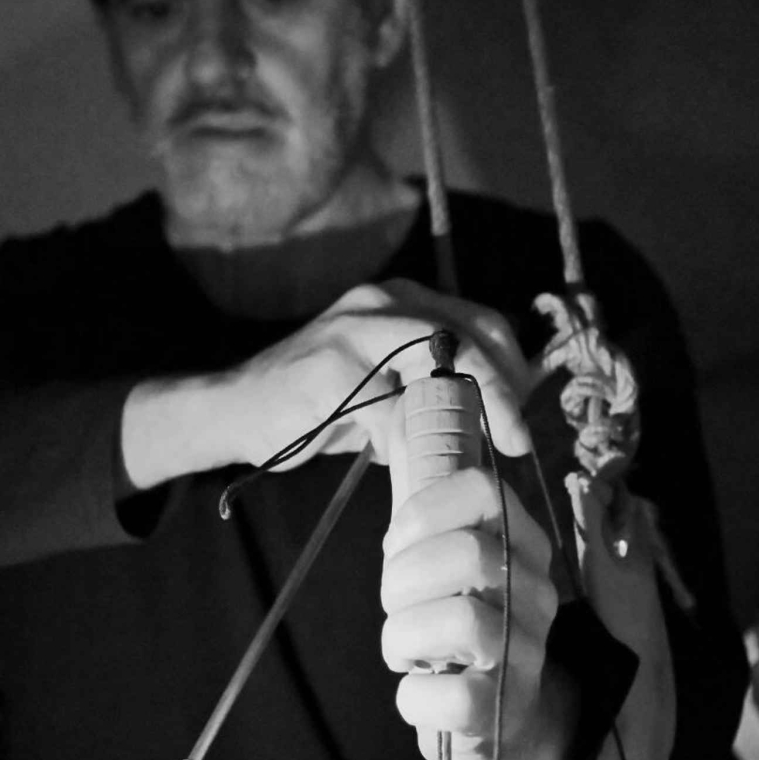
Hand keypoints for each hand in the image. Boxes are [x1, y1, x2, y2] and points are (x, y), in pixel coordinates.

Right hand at [121, 279, 532, 488]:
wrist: (235, 409)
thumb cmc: (321, 404)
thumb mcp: (388, 385)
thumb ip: (436, 387)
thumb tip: (502, 416)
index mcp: (404, 299)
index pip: (483, 323)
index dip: (513, 371)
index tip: (523, 419)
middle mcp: (382, 300)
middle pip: (469, 337)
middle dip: (501, 392)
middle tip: (516, 441)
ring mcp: (353, 329)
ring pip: (434, 367)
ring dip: (455, 418)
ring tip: (464, 455)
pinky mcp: (329, 367)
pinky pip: (388, 410)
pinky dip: (402, 443)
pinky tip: (396, 460)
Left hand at [379, 466, 571, 759]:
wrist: (503, 718)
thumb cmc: (457, 627)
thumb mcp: (450, 567)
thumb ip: (427, 527)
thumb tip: (396, 505)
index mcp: (523, 545)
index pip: (483, 490)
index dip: (423, 512)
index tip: (398, 546)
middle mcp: (536, 592)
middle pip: (467, 553)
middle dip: (403, 578)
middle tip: (396, 606)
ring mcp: (526, 653)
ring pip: (461, 621)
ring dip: (403, 637)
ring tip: (404, 650)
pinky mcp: (503, 710)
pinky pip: (452, 696)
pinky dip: (413, 697)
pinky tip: (418, 691)